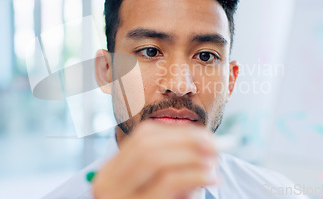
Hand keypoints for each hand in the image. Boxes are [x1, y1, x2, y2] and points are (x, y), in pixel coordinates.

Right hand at [92, 121, 216, 198]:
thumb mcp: (162, 190)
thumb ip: (178, 166)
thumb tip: (210, 144)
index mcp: (110, 172)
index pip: (144, 136)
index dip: (179, 133)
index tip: (208, 136)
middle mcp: (105, 183)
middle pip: (148, 144)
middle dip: (187, 141)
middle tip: (216, 146)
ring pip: (154, 158)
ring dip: (191, 156)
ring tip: (214, 165)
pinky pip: (167, 182)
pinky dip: (194, 174)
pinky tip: (212, 178)